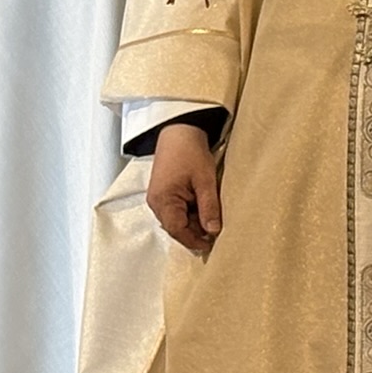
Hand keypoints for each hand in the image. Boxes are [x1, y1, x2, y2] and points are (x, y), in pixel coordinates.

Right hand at [147, 122, 221, 253]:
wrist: (179, 130)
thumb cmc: (190, 152)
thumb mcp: (205, 181)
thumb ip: (209, 208)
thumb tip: (213, 231)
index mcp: (163, 200)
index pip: (177, 230)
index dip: (195, 240)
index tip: (212, 242)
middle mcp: (155, 202)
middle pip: (175, 227)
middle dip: (195, 230)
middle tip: (216, 227)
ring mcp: (157, 197)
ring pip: (176, 220)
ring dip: (193, 220)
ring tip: (210, 212)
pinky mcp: (162, 193)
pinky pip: (175, 211)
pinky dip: (189, 212)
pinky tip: (201, 203)